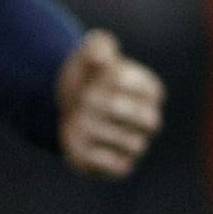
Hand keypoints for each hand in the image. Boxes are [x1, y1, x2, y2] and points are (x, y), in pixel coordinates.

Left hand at [57, 29, 163, 178]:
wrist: (63, 104)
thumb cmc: (84, 78)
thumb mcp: (87, 56)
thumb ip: (97, 46)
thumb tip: (101, 56)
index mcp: (149, 91)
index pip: (148, 89)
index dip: (117, 82)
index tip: (96, 77)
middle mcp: (149, 120)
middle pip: (150, 121)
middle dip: (112, 108)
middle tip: (85, 98)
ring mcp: (135, 144)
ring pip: (132, 144)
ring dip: (99, 129)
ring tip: (78, 118)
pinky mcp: (117, 165)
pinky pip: (119, 167)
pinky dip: (97, 154)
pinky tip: (79, 138)